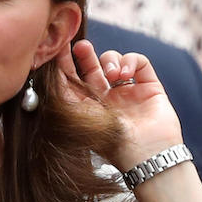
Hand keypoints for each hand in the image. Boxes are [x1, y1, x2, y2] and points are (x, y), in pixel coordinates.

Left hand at [58, 40, 183, 170]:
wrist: (146, 155)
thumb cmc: (109, 140)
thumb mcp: (78, 115)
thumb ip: (63, 91)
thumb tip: (51, 67)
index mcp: (89, 108)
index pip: (74, 79)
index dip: (66, 62)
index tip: (60, 46)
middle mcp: (108, 99)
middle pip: (92, 67)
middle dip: (85, 54)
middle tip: (81, 46)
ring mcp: (129, 92)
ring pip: (115, 61)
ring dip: (110, 60)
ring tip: (113, 75)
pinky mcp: (150, 87)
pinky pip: (140, 62)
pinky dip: (131, 61)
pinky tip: (125, 74)